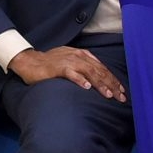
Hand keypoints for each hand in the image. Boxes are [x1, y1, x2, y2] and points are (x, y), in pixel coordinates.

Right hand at [7, 47, 127, 101]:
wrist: (30, 61)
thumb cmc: (51, 63)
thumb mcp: (70, 60)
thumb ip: (84, 66)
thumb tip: (98, 77)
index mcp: (82, 55)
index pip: (102, 68)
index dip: (113, 79)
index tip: (122, 91)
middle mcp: (77, 57)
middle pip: (99, 71)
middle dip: (111, 84)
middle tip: (121, 97)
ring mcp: (68, 62)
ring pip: (89, 72)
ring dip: (100, 84)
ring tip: (108, 94)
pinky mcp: (58, 68)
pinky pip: (71, 74)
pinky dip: (80, 80)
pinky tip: (87, 87)